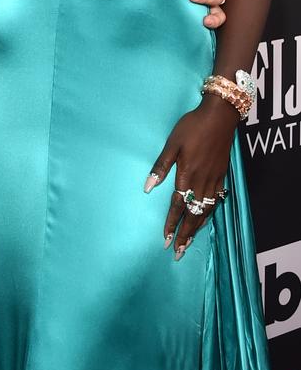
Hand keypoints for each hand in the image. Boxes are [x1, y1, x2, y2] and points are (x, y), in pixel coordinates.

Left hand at [144, 93, 238, 258]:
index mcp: (187, 175)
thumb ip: (161, 166)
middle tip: (178, 253)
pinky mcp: (222, 176)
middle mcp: (201, 182)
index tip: (165, 240)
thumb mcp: (172, 143)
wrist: (220, 116)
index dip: (171, 224)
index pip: (177, 206)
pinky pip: (216, 202)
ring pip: (205, 211)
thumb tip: (148, 187)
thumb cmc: (191, 127)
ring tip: (190, 243)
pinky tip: (205, 218)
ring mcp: (214, 180)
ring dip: (197, 228)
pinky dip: (209, 214)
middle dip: (185, 235)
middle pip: (193, 215)